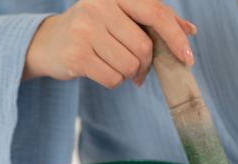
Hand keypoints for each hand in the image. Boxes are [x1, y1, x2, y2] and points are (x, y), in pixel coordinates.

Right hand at [22, 0, 196, 86]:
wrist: (48, 43)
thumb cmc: (91, 30)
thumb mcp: (120, 16)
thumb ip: (153, 20)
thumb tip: (190, 30)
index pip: (156, 13)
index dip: (175, 37)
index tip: (188, 58)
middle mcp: (98, 6)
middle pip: (143, 47)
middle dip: (145, 65)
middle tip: (138, 71)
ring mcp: (85, 30)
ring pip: (129, 66)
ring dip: (128, 74)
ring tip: (114, 67)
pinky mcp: (76, 55)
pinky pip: (113, 78)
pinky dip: (114, 82)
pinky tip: (102, 71)